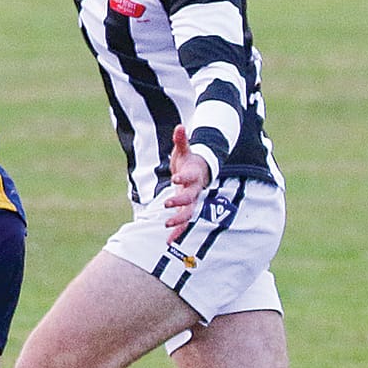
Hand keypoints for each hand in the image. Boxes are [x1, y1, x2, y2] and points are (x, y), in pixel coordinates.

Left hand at [161, 124, 211, 241]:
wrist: (200, 172)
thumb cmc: (189, 161)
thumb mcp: (184, 150)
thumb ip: (181, 140)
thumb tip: (180, 126)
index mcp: (193, 176)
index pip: (189, 177)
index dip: (183, 178)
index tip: (175, 178)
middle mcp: (194, 190)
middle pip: (189, 198)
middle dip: (179, 201)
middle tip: (167, 203)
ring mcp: (191, 201)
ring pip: (187, 213)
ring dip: (178, 220)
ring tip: (167, 226)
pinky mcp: (186, 208)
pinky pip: (183, 222)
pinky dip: (177, 231)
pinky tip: (168, 241)